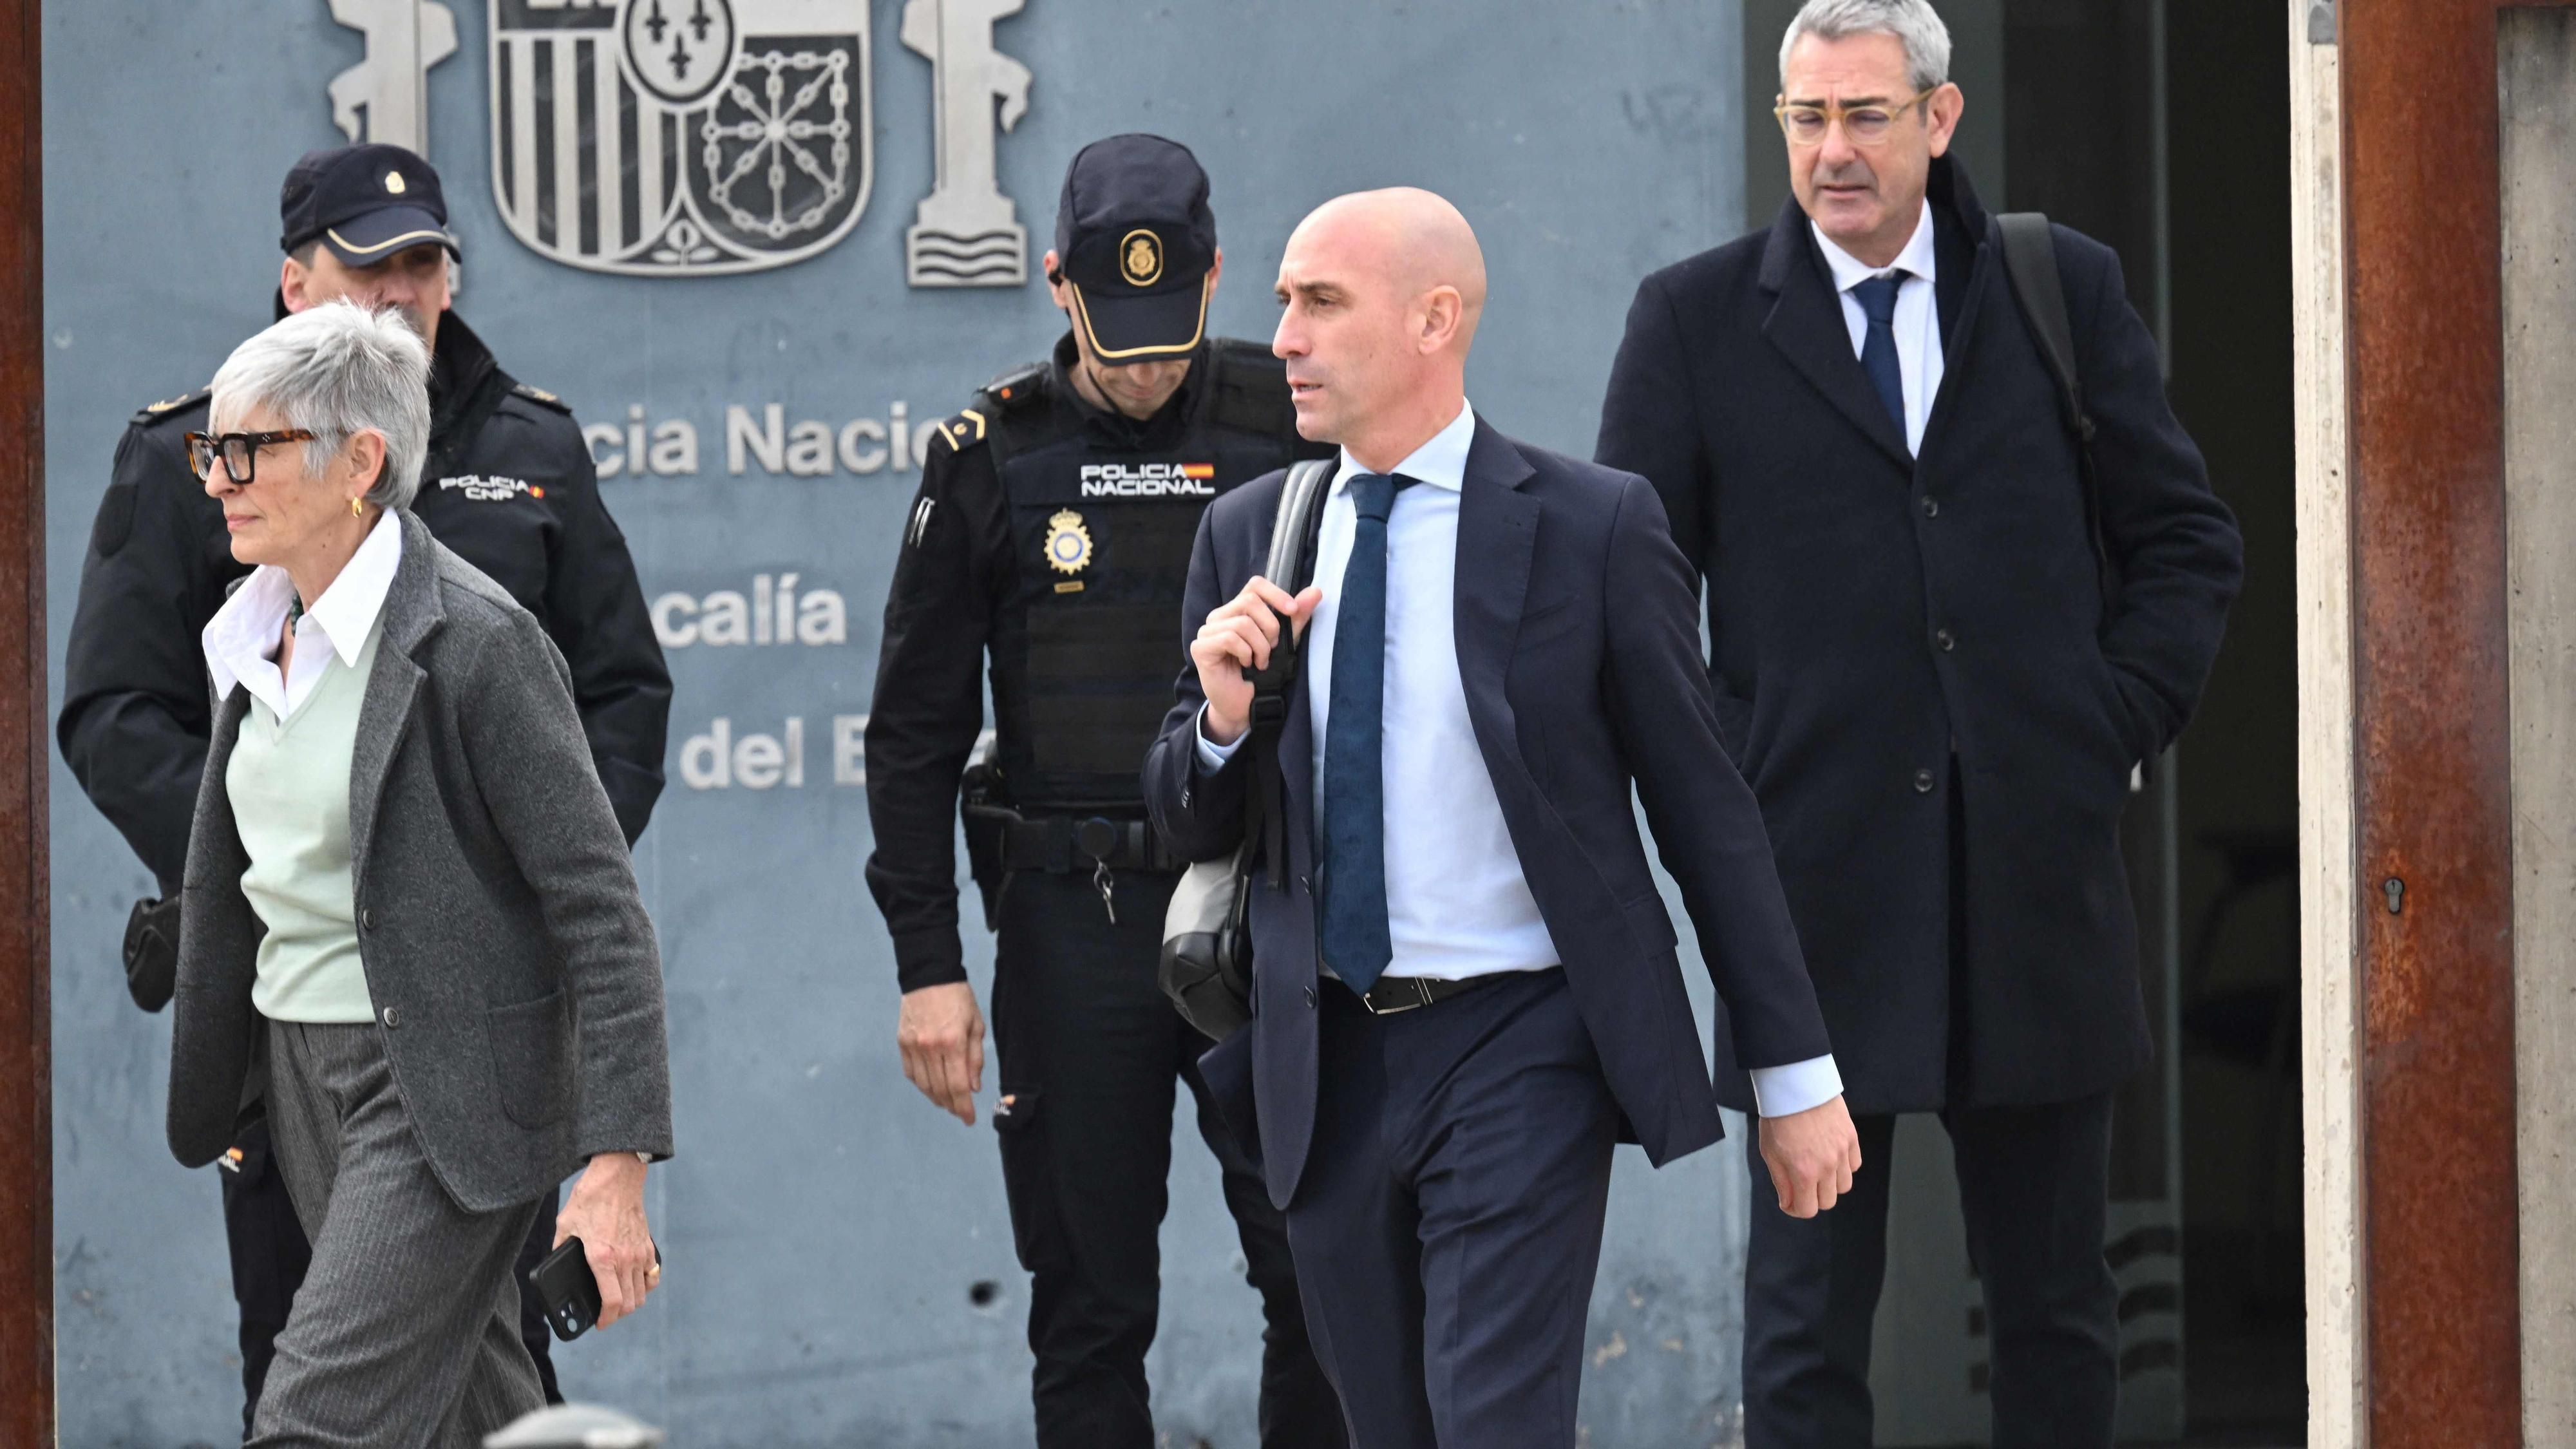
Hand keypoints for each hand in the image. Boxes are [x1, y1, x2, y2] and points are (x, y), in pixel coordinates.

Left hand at [555, 1153, 656, 1328]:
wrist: (617, 1177)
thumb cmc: (590, 1199)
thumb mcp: (565, 1225)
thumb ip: (560, 1248)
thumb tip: (556, 1264)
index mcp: (602, 1257)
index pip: (612, 1301)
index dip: (606, 1319)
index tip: (599, 1323)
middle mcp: (625, 1259)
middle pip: (629, 1303)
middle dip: (617, 1314)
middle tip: (605, 1313)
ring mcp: (639, 1252)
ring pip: (642, 1293)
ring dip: (631, 1302)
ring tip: (618, 1301)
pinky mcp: (647, 1245)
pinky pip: (652, 1275)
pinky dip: (645, 1285)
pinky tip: (633, 1283)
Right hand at [897, 981, 985, 1124]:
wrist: (929, 976)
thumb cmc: (959, 999)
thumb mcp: (976, 1025)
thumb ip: (975, 1058)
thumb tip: (973, 1088)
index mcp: (953, 1043)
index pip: (958, 1085)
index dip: (964, 1107)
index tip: (969, 1120)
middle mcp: (931, 1048)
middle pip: (940, 1089)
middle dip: (951, 1105)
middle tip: (959, 1112)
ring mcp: (913, 1046)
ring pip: (923, 1084)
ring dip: (936, 1098)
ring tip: (946, 1102)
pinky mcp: (902, 1043)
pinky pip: (910, 1073)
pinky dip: (921, 1085)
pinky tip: (930, 1087)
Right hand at [1192, 576, 1322, 745]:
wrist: (1245, 707)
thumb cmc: (1261, 675)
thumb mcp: (1285, 643)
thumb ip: (1296, 618)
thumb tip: (1316, 592)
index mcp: (1237, 610)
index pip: (1254, 585)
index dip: (1276, 594)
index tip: (1293, 610)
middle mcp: (1220, 616)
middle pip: (1249, 601)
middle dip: (1270, 626)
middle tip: (1273, 647)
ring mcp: (1207, 631)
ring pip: (1242, 622)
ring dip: (1260, 646)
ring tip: (1261, 661)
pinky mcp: (1200, 647)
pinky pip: (1229, 638)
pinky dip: (1245, 652)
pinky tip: (1246, 665)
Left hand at [1757, 1094, 1862, 1218]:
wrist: (1796, 1086)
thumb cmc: (1778, 1118)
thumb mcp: (1769, 1152)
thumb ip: (1782, 1182)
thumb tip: (1789, 1204)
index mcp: (1804, 1172)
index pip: (1808, 1210)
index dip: (1796, 1209)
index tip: (1789, 1201)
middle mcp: (1827, 1166)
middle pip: (1828, 1201)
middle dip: (1813, 1198)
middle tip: (1801, 1185)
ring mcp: (1842, 1152)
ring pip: (1844, 1186)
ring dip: (1830, 1184)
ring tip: (1816, 1169)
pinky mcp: (1851, 1138)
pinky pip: (1854, 1165)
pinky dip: (1844, 1167)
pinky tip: (1830, 1157)